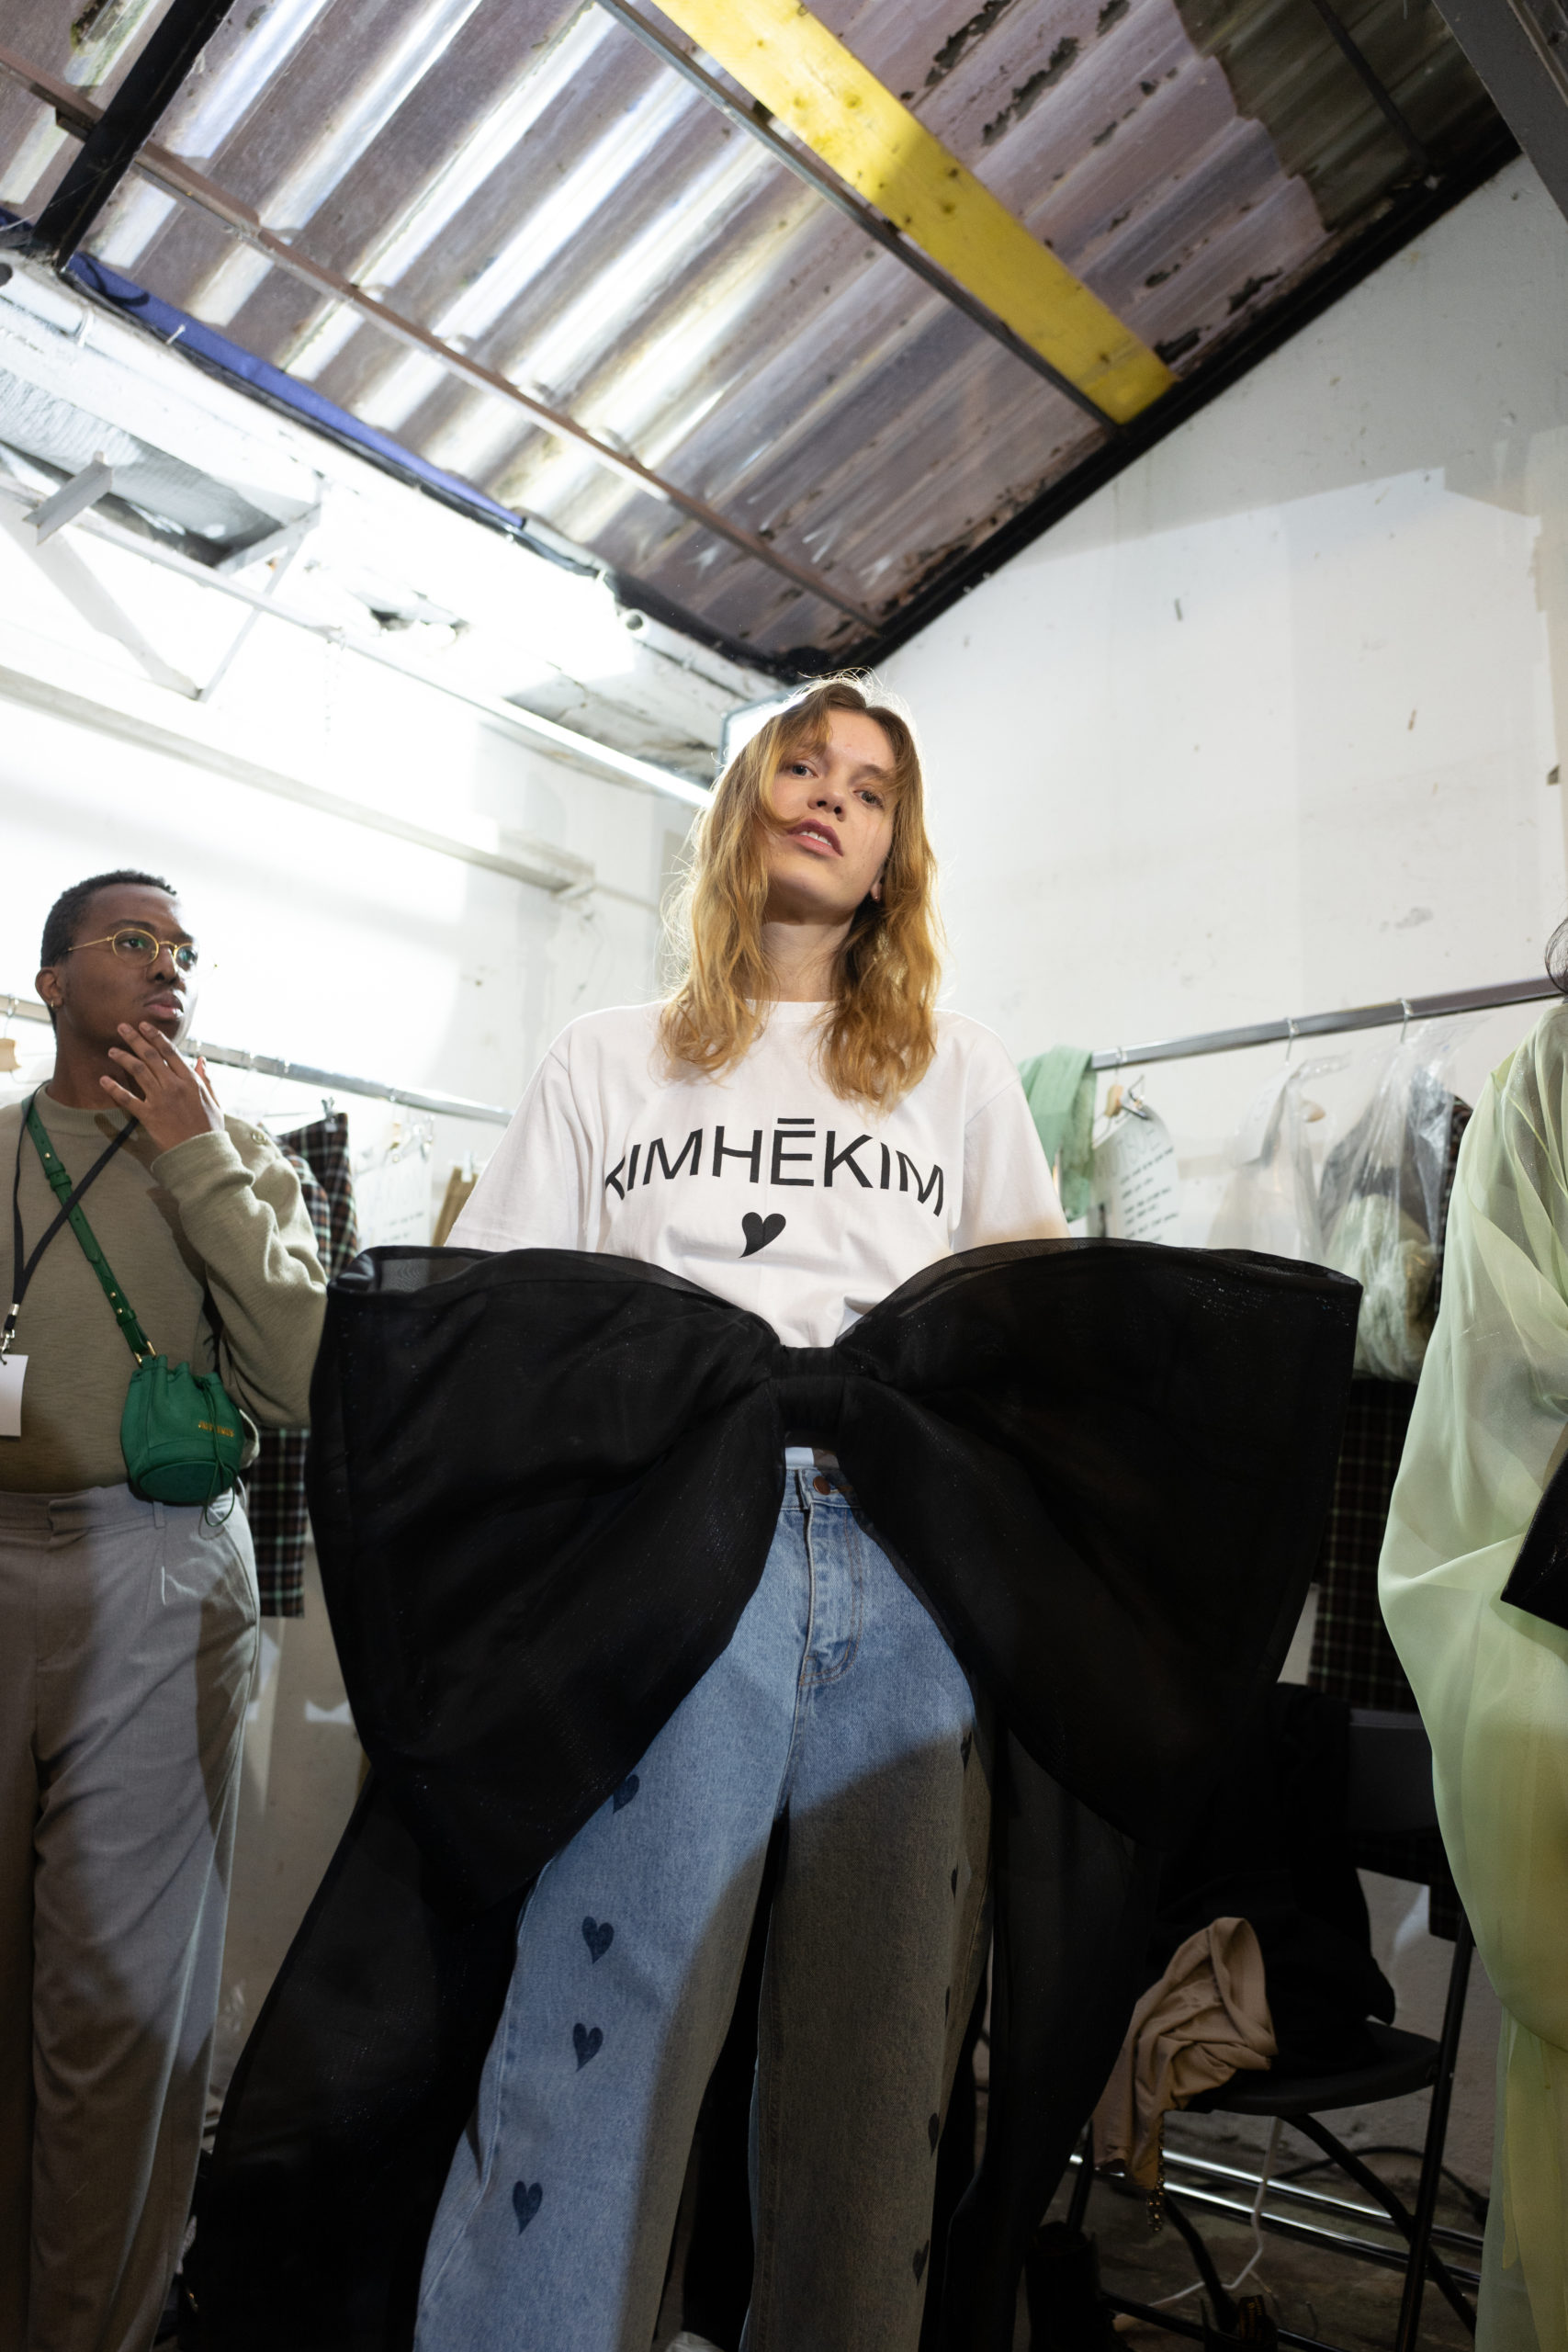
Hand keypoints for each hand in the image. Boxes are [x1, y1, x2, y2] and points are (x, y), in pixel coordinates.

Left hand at [103, 1025, 224, 1153]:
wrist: (201, 1152)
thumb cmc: (209, 1127)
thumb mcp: (214, 1100)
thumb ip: (206, 1079)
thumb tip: (201, 1060)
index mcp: (191, 1080)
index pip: (169, 1051)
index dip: (155, 1036)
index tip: (144, 1025)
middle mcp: (174, 1086)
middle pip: (151, 1056)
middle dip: (135, 1039)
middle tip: (122, 1027)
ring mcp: (161, 1100)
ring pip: (138, 1071)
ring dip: (123, 1058)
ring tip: (112, 1050)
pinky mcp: (149, 1115)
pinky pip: (128, 1099)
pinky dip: (114, 1088)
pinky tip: (103, 1079)